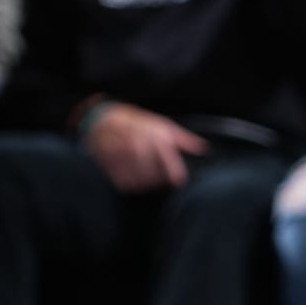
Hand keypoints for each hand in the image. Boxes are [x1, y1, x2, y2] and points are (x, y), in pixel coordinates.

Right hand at [86, 104, 207, 191]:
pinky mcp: (108, 165)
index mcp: (151, 133)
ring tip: (148, 177)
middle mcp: (135, 144)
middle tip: (163, 179)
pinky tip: (135, 178)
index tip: (180, 182)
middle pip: (151, 171)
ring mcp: (120, 155)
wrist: (102, 120)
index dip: (174, 169)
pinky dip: (132, 184)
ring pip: (138, 179)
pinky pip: (123, 183)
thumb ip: (183, 138)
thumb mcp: (161, 125)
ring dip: (146, 183)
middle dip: (159, 178)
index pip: (165, 154)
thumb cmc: (136, 123)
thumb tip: (202, 148)